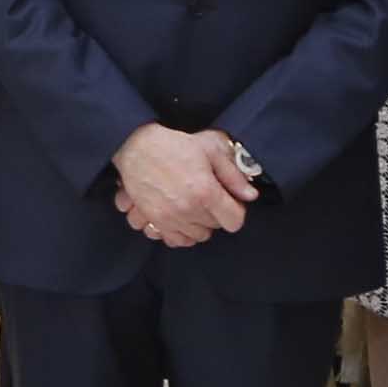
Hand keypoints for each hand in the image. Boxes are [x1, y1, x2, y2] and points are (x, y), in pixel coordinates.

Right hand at [111, 123, 255, 249]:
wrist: (137, 148)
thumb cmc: (174, 146)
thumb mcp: (210, 150)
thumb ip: (233, 175)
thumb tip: (250, 195)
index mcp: (205, 192)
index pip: (234, 221)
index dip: (235, 210)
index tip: (229, 201)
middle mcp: (189, 209)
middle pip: (214, 228)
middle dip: (215, 215)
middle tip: (208, 198)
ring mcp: (170, 218)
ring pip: (196, 236)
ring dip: (198, 225)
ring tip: (194, 206)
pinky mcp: (155, 221)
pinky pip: (175, 240)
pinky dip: (180, 233)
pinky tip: (180, 218)